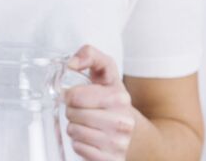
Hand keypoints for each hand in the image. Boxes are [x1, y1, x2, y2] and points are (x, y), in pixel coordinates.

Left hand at [64, 45, 135, 160]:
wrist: (135, 133)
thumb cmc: (114, 101)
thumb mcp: (105, 72)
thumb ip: (90, 55)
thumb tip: (72, 63)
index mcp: (120, 98)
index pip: (75, 96)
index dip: (70, 95)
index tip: (77, 95)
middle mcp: (122, 122)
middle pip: (72, 114)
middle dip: (73, 111)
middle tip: (84, 110)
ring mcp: (118, 144)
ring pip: (73, 132)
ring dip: (75, 127)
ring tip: (88, 124)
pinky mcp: (111, 160)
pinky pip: (78, 148)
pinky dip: (80, 143)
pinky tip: (91, 138)